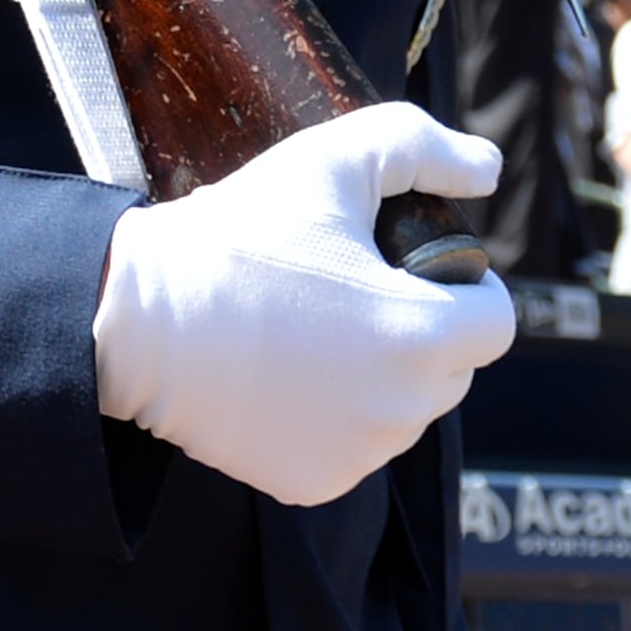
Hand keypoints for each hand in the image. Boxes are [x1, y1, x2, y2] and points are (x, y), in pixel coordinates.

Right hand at [91, 104, 517, 508]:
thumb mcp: (328, 160)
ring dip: (378, 376)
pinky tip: (283, 377)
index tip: (405, 265)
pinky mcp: (314, 483)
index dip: (462, 284)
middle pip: (452, 367)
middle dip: (418, 329)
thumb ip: (419, 146)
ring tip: (307, 331)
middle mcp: (402, 408)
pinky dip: (331, 418)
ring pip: (403, 410)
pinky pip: (352, 448)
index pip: (495, 319)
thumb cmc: (235, 237)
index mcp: (422, 334)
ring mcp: (358, 455)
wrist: (134, 318)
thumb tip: (487, 167)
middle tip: (344, 291)